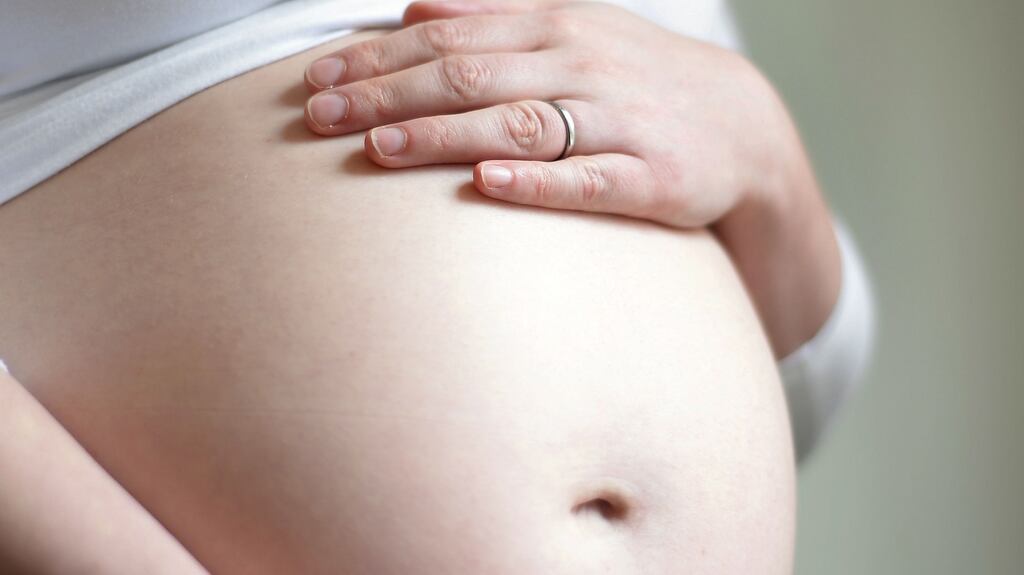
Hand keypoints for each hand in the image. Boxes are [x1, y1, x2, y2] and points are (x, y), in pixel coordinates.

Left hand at [301, 0, 789, 228]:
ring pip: (517, 124)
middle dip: (388, 96)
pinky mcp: (649, 178)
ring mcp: (616, 121)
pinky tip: (485, 185)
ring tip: (378, 149)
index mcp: (553, 26)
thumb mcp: (570, 30)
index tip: (316, 81)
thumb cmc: (636, 78)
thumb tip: (412, 7)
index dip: (378, 59)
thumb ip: (491, 16)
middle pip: (469, 77)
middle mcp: (579, 65)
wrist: (741, 125)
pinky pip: (585, 180)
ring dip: (444, 135)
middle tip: (319, 118)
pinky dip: (535, 182)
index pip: (449, 38)